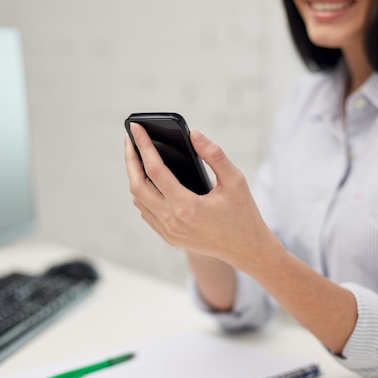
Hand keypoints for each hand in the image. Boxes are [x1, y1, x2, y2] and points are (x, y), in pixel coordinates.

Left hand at [124, 122, 272, 268]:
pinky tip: (147, 179)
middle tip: (130, 138)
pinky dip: (143, 194)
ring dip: (134, 177)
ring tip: (137, 156)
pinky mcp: (169, 237)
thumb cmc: (243, 214)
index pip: (155, 170)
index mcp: (187, 207)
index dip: (143, 146)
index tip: (135, 128)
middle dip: (130, 160)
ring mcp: (168, 232)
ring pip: (139, 200)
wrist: (246, 250)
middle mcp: (173, 221)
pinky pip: (147, 213)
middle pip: (137, 186)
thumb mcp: (235, 181)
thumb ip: (214, 155)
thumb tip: (194, 133)